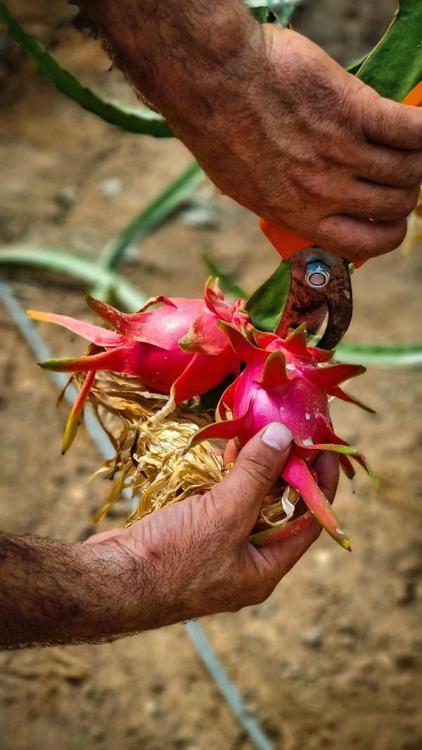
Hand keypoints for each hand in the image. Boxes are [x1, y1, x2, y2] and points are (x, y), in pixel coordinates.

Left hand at [76, 1, 421, 261]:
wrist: (213, 79)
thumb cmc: (222, 130)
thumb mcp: (247, 188)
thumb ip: (286, 204)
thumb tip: (312, 211)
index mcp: (299, 215)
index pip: (365, 244)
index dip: (388, 234)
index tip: (391, 219)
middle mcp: (324, 191)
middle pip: (395, 204)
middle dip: (405, 191)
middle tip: (397, 170)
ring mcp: (340, 151)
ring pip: (408, 168)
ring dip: (415, 158)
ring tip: (406, 144)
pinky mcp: (352, 110)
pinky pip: (411, 130)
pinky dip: (421, 129)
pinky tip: (415, 122)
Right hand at [87, 424, 338, 629]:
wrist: (109, 581)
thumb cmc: (172, 559)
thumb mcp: (224, 515)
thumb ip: (256, 476)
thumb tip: (284, 436)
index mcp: (264, 570)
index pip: (309, 522)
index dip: (321, 484)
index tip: (324, 446)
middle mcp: (245, 563)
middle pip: (278, 510)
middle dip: (283, 471)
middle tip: (289, 430)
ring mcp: (216, 550)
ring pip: (246, 504)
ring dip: (252, 470)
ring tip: (258, 431)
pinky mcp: (190, 537)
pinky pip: (218, 503)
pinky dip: (224, 479)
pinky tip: (223, 452)